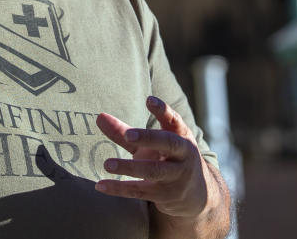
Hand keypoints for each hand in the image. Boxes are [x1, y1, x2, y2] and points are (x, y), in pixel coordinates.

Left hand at [95, 96, 208, 218]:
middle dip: (149, 138)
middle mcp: (183, 155)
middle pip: (169, 144)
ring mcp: (176, 177)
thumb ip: (125, 131)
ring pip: (153, 171)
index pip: (174, 120)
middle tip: (129, 135)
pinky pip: (140, 191)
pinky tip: (101, 185)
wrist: (197, 195)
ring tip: (107, 164)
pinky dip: (120, 188)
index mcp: (181, 136)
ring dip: (129, 167)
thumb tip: (99, 117)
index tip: (149, 100)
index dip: (163, 110)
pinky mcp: (165, 196)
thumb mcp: (152, 143)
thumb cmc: (167, 159)